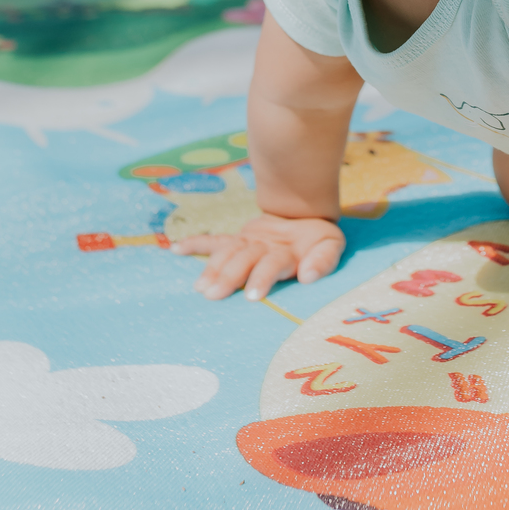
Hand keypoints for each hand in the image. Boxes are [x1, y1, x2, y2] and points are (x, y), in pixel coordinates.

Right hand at [173, 213, 343, 300]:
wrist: (304, 213)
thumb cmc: (317, 240)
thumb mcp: (332, 245)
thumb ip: (324, 260)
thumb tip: (308, 276)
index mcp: (285, 250)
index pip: (272, 264)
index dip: (262, 278)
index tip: (251, 296)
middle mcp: (262, 245)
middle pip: (244, 259)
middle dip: (229, 276)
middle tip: (214, 295)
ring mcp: (247, 241)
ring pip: (227, 252)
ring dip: (212, 268)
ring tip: (201, 287)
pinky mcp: (236, 239)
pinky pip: (214, 240)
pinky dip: (195, 243)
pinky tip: (176, 249)